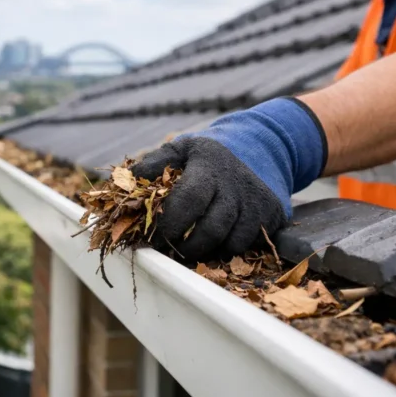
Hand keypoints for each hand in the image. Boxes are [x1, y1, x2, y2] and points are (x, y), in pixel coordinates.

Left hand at [130, 97, 326, 261]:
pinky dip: (227, 248)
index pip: (188, 201)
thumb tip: (123, 182)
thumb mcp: (182, 148)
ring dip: (205, 251)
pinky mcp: (273, 214)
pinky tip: (214, 240)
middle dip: (184, 247)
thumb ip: (153, 164)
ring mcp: (257, 201)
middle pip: (210, 230)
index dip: (168, 225)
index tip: (151, 238)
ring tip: (187, 246)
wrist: (263, 145)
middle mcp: (236, 185)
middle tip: (167, 249)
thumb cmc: (211, 153)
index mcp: (209, 166)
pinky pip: (246, 244)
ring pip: (229, 242)